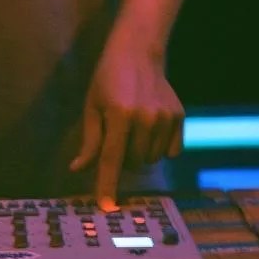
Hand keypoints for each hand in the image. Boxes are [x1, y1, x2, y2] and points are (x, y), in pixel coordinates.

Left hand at [69, 39, 183, 211]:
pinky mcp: (179, 117)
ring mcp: (166, 118)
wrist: (138, 53)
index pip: (111, 159)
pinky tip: (152, 129)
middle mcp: (145, 118)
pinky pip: (171, 152)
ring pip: (152, 160)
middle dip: (123, 160)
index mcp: (119, 115)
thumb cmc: (107, 80)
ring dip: (141, 154)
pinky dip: (160, 148)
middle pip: (133, 164)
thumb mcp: (92, 107)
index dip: (107, 185)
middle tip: (118, 138)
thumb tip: (78, 169)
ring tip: (134, 130)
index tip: (107, 206)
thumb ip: (90, 141)